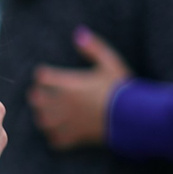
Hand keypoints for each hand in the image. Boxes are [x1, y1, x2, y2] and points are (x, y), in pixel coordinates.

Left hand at [29, 28, 132, 149]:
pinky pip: (56, 140)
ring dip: (43, 116)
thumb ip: (93, 48)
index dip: (44, 75)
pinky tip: (60, 132)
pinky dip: (55, 137)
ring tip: (48, 113)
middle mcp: (65, 104)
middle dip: (38, 96)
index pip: (42, 77)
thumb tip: (79, 32)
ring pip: (43, 121)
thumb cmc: (122, 89)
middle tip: (42, 94)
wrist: (135, 116)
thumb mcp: (110, 63)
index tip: (47, 75)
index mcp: (70, 84)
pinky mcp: (77, 137)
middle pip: (37, 99)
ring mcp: (69, 122)